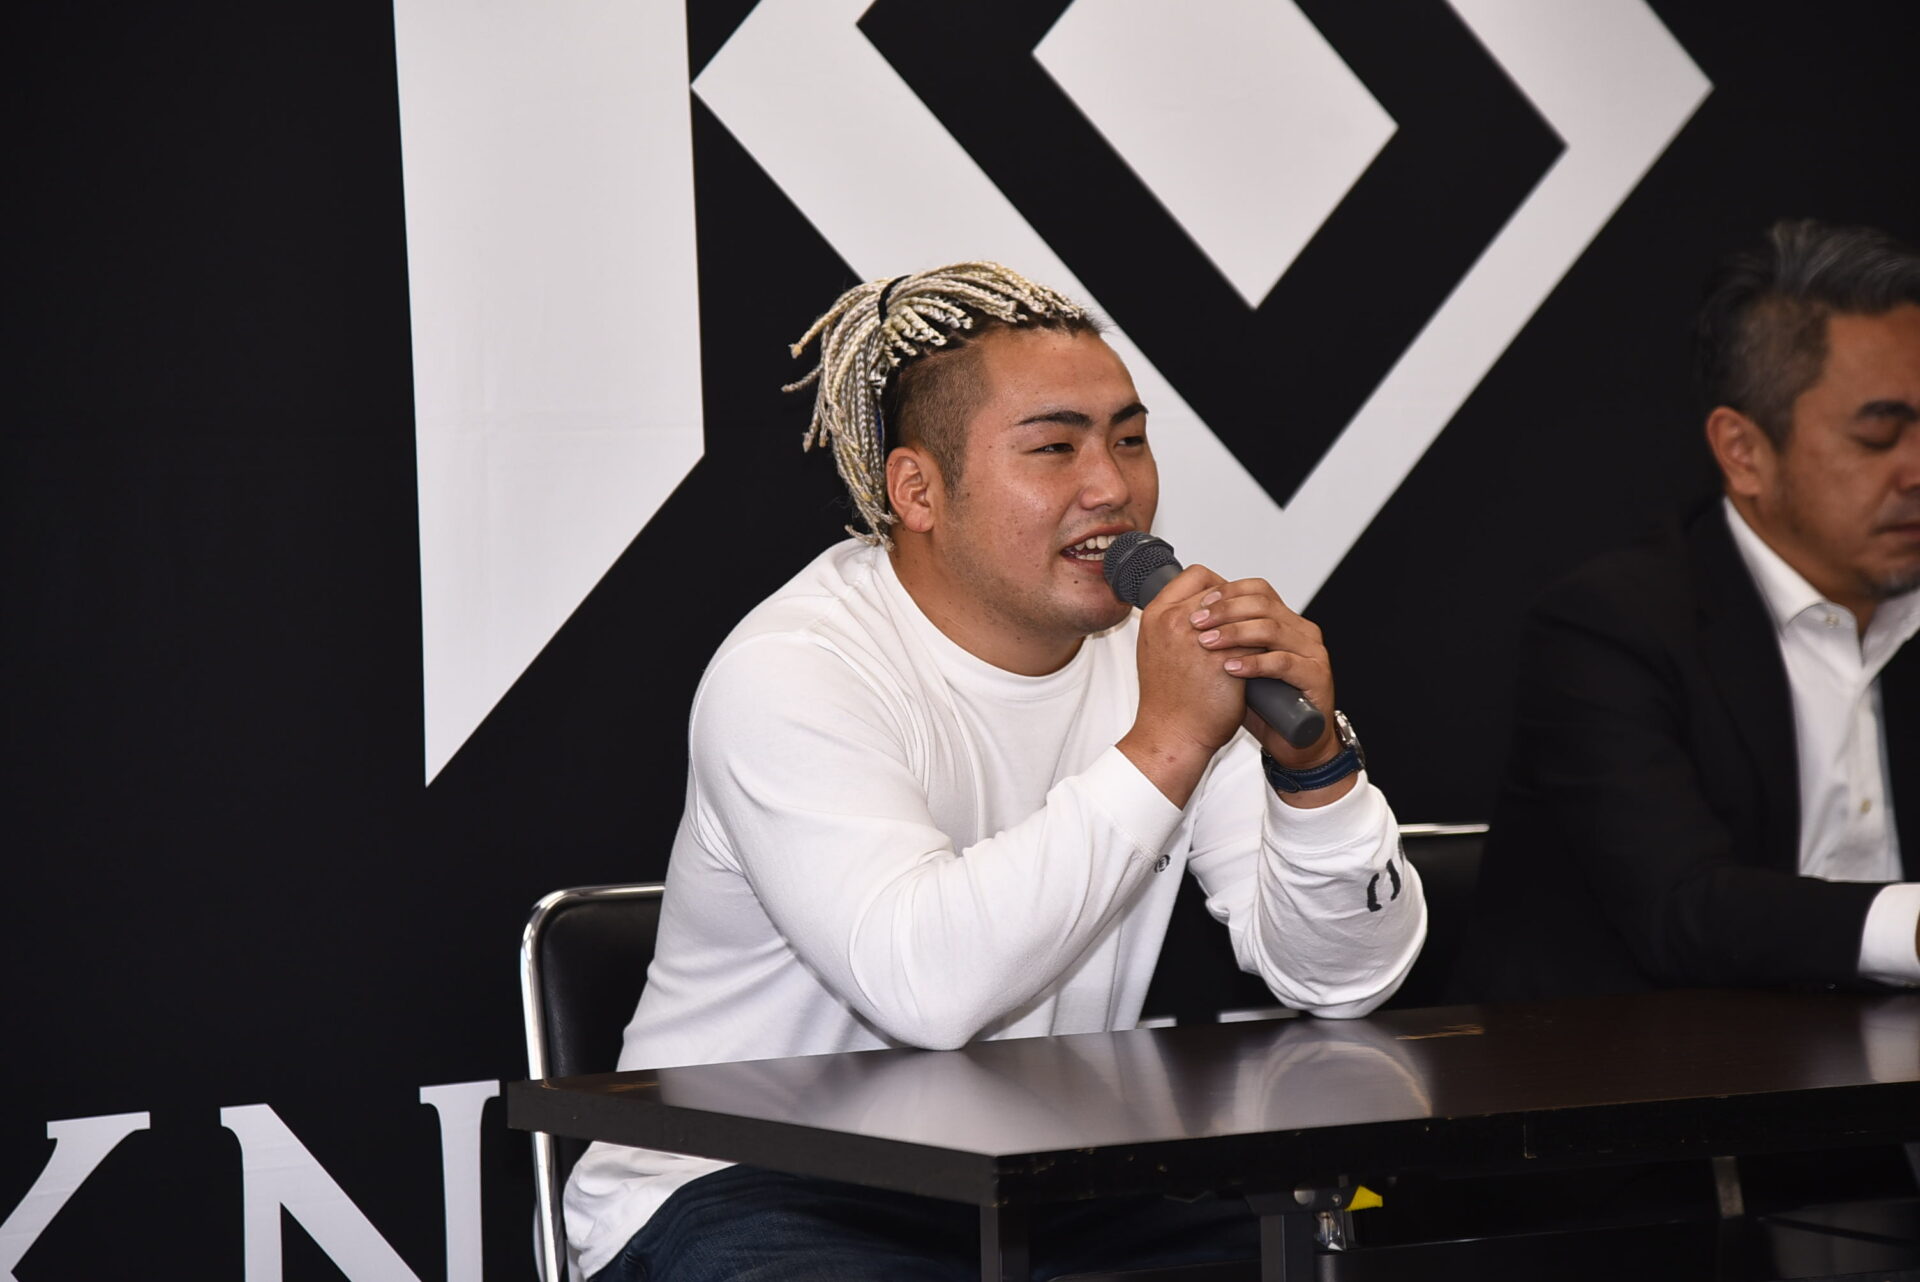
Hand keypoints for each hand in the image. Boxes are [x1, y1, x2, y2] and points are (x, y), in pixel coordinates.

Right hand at [1119, 563, 1250, 804]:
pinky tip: (1269, 655)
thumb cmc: (1166, 701)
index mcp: (1157, 615)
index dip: (1218, 585)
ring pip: (1244, 611)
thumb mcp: (1156, 650)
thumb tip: (1203, 609)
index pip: (1196, 575)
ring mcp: (1200, 639)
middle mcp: (1175, 621)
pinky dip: (1265, 645)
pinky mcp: (1226, 661)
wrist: (1172, 734)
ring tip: (1263, 636)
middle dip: (1242, 602)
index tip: (1229, 601)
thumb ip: (1174, 625)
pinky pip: (1257, 640)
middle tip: (1253, 617)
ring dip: (1257, 620)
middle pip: (1223, 589)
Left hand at [1188, 577, 1338, 769]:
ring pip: (1272, 628)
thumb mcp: (1236, 664)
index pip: (1258, 590)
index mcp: (1285, 622)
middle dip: (1224, 610)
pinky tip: (1230, 668)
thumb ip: (1223, 639)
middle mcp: (1301, 632)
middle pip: (1263, 603)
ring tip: (1206, 643)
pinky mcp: (1316, 678)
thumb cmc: (1263, 705)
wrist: (1293, 743)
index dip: (1227, 592)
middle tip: (1196, 622)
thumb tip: (1186, 618)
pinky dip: (1253, 663)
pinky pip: (1283, 662)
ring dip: (1235, 633)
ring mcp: (1312, 653)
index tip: (1199, 605)